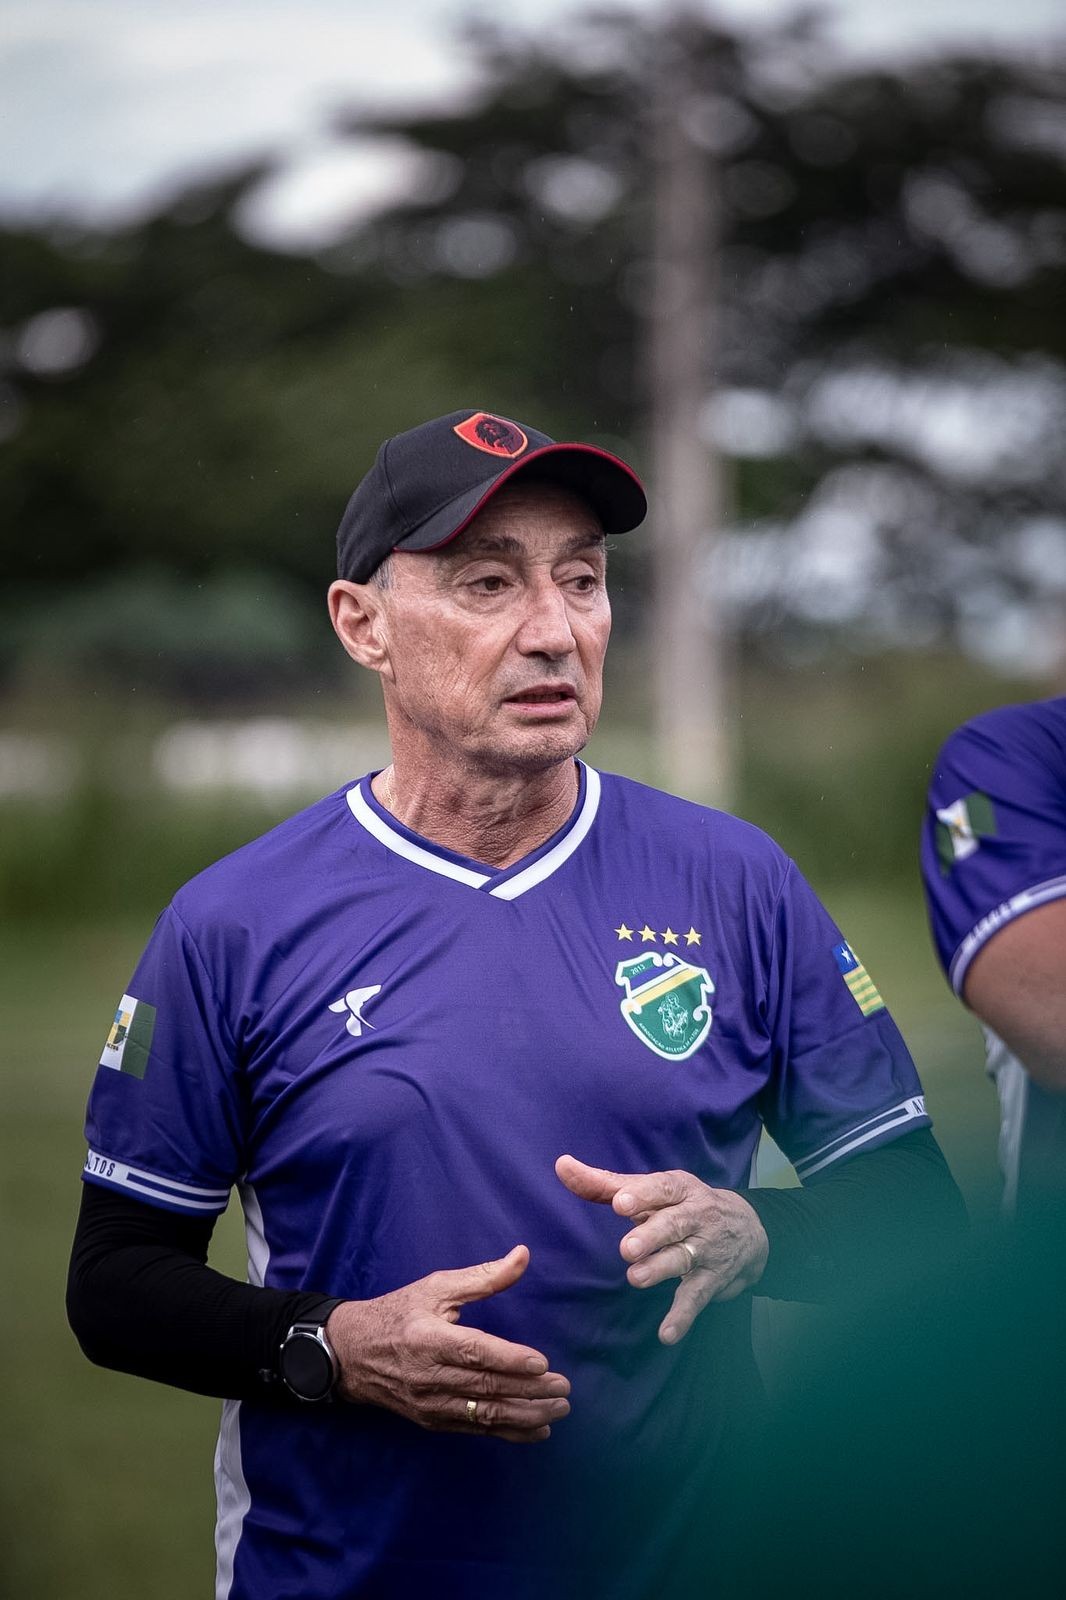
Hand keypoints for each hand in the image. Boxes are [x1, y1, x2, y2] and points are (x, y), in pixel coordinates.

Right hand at [325, 1245, 570, 1442]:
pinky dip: (509, 1431)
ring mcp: (430, 1403)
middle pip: (485, 1386)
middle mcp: (428, 1375)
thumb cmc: (399, 1312)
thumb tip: (522, 1255)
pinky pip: (476, 1430)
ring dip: (526, 1414)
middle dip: (529, 1390)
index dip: (508, 1359)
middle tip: (564, 1389)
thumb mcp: (435, 1287)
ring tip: (559, 1409)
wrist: (352, 1354)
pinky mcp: (432, 1421)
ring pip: (484, 1414)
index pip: (474, 1351)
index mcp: (428, 1338)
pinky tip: (538, 1429)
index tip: (542, 1363)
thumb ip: (482, 1276)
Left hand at [555, 1155, 768, 1345]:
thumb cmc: (682, 1205)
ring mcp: (705, 1249)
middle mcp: (695, 1216)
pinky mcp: (712, 1280)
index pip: (661, 1188)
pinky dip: (683, 1316)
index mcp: (678, 1189)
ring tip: (635, 1278)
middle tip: (627, 1248)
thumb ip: (604, 1183)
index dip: (641, 1195)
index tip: (619, 1203)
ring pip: (683, 1258)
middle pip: (673, 1224)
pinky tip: (666, 1333)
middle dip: (651, 1235)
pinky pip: (696, 1297)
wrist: (750, 1230)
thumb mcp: (652, 1190)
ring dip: (660, 1269)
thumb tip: (562, 1165)